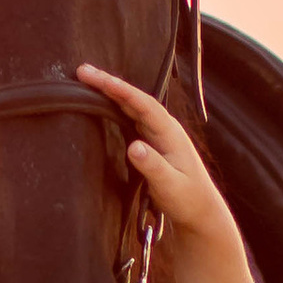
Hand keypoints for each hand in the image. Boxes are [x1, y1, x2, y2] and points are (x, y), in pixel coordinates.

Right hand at [76, 66, 242, 250]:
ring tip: (87, 80)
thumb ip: (153, 166)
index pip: (143, 104)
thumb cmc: (187, 199)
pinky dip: (115, 107)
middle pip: (134, 99)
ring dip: (110, 92)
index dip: (120, 89)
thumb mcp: (169, 186)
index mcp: (170, 133)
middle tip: (83, 71)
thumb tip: (133, 147)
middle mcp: (164, 127)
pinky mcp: (151, 142)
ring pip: (131, 106)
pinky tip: (102, 102)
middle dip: (109, 84)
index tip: (98, 79)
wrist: (200, 211)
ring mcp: (158, 133)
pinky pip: (131, 118)